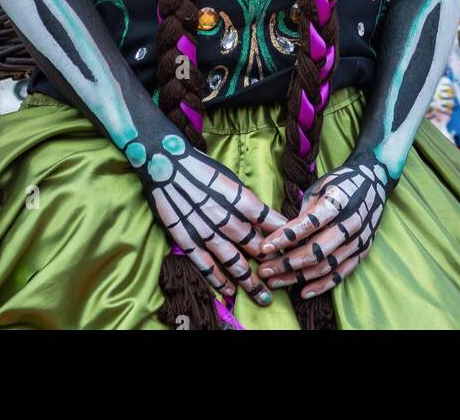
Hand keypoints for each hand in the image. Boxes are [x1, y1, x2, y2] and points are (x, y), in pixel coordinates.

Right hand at [149, 149, 286, 306]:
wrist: (165, 162)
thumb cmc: (200, 167)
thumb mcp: (230, 178)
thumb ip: (244, 201)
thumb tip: (260, 218)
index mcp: (240, 198)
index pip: (269, 221)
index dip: (283, 236)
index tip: (294, 246)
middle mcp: (226, 218)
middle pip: (255, 246)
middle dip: (271, 263)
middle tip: (283, 276)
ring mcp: (206, 232)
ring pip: (233, 262)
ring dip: (249, 281)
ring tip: (262, 295)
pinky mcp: (188, 240)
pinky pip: (206, 265)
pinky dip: (219, 280)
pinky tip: (230, 291)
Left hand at [258, 153, 390, 299]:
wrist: (375, 179)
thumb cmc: (341, 182)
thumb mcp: (320, 186)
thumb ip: (305, 212)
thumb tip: (285, 236)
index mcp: (338, 201)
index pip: (308, 224)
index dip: (284, 237)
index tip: (264, 247)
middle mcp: (351, 222)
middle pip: (315, 251)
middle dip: (286, 263)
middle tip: (264, 270)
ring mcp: (359, 239)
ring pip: (325, 266)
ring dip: (298, 277)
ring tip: (275, 281)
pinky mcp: (363, 250)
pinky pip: (341, 273)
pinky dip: (322, 285)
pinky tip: (303, 292)